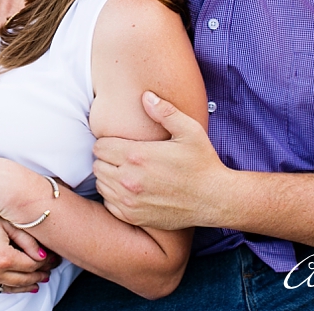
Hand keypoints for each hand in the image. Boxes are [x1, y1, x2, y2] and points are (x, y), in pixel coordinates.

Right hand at [0, 214, 57, 293]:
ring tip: (39, 278)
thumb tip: (43, 255)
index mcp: (3, 258)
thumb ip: (26, 240)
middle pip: (24, 279)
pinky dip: (9, 288)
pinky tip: (17, 284)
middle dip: (40, 273)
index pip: (33, 265)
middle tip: (51, 268)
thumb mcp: (5, 223)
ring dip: (27, 284)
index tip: (54, 257)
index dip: (47, 261)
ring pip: (11, 288)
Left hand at [93, 91, 230, 229]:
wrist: (215, 199)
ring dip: (109, 177)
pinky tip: (129, 190)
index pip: (99, 147)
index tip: (119, 144)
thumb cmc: (202, 163)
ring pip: (101, 184)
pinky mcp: (134, 217)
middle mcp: (129, 180)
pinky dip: (114, 196)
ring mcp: (130, 201)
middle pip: (98, 165)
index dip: (107, 142)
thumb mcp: (189, 131)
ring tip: (126, 172)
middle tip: (122, 157)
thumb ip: (165, 112)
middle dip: (107, 159)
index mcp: (138, 156)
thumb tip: (146, 96)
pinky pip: (109, 203)